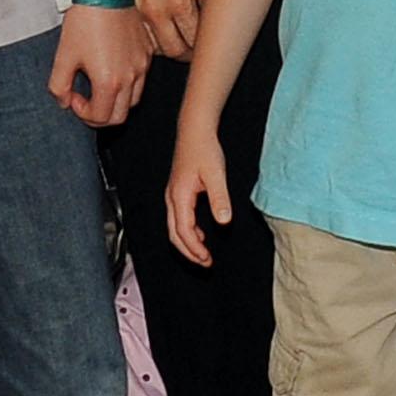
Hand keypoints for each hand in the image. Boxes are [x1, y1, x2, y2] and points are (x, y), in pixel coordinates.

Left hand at [52, 2, 147, 126]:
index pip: (101, 118)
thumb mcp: (63, 57)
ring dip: (115, 100)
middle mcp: (131, 77)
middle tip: (86, 101)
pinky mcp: (147, 53)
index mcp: (109, 82)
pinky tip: (110, 66)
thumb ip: (59, 87)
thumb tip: (63, 101)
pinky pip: (140, 78)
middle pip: (120, 116)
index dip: (83, 113)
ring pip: (132, 99)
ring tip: (98, 84)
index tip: (74, 97)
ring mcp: (142, 65)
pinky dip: (126, 83)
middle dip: (100, 114)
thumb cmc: (84, 20)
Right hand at [131, 0, 208, 61]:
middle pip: (174, 51)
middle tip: (190, 49)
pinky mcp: (123, 8)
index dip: (202, 48)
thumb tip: (213, 13)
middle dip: (185, 54)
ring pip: (153, 47)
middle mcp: (157, 11)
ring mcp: (137, 12)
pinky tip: (153, 31)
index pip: (195, 41)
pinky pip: (137, 34)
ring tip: (172, 39)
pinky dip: (146, 38)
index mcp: (179, 2)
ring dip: (165, 47)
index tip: (204, 46)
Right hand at [167, 130, 232, 268]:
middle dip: (188, 252)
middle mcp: (172, 198)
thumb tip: (224, 221)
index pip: (183, 230)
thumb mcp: (216, 174)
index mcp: (179, 196)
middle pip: (174, 234)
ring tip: (204, 255)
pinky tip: (201, 235)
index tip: (207, 259)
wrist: (194, 131)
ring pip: (175, 228)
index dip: (194, 248)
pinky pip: (179, 219)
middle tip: (206, 263)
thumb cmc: (204, 149)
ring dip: (188, 243)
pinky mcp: (178, 193)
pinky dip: (188, 232)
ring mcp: (173, 196)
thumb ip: (220, 198)